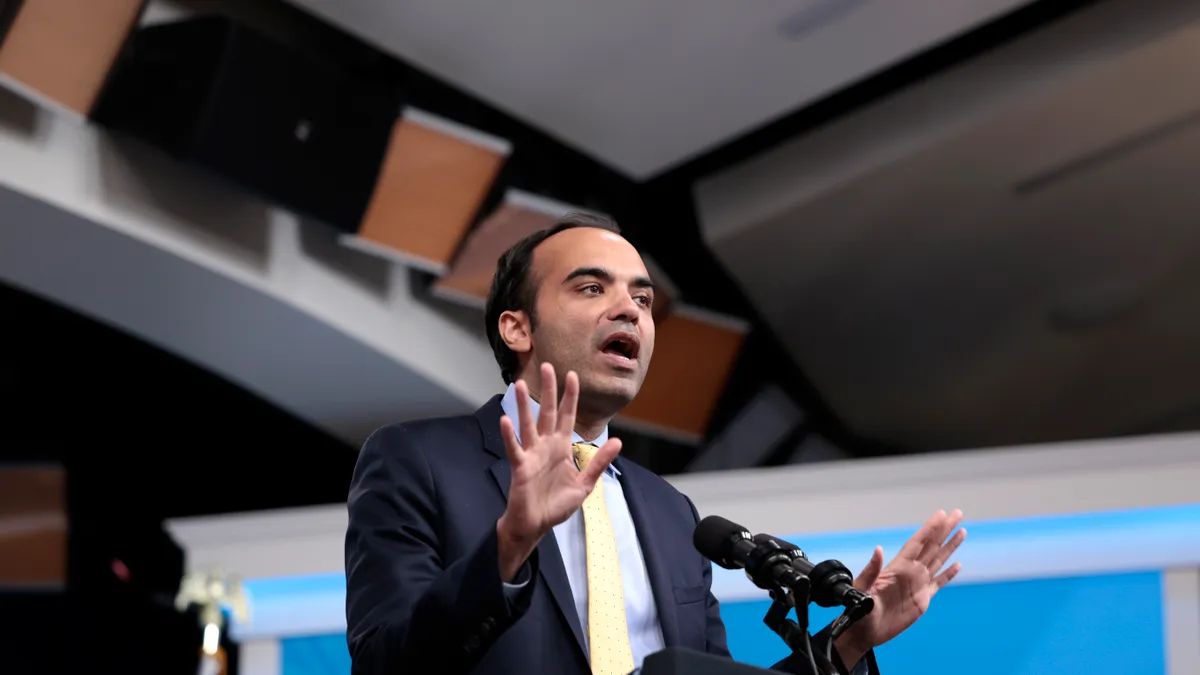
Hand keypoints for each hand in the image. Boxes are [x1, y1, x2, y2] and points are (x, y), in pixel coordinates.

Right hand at [495, 363, 621, 580]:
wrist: (536, 525)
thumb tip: (617, 441)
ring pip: (528, 424)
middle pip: (548, 412)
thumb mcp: (584, 484)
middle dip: (549, 390)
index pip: (568, 416)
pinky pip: (515, 448)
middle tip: (547, 366)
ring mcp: (532, 454)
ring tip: (521, 386)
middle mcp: (546, 446)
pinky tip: (506, 420)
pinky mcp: (520, 467)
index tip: (572, 375)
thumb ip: (598, 462)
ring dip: (525, 405)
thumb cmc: (556, 505)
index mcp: (562, 448)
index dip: (571, 396)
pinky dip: (509, 435)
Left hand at [835, 509, 966, 664]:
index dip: (930, 528)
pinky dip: (949, 574)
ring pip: (938, 560)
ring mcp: (917, 584)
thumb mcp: (862, 589)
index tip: (941, 514)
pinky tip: (958, 565)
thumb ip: (871, 570)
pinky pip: (938, 583)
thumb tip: (878, 549)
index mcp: (898, 567)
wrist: (866, 631)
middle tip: (957, 513)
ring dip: (950, 546)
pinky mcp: (922, 599)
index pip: (918, 543)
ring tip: (961, 531)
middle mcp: (910, 572)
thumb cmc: (860, 610)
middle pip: (932, 546)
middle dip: (944, 530)